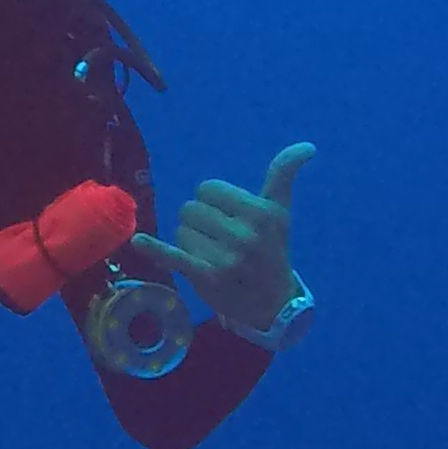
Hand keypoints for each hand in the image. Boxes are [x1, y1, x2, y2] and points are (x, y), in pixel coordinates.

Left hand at [127, 142, 315, 337]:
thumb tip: (308, 145)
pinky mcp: (206, 278)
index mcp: (261, 212)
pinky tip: (138, 242)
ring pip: (181, 231)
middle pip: (191, 209)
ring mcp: (225, 257)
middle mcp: (244, 233)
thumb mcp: (280, 211)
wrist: (272, 303)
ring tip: (212, 256)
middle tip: (221, 241)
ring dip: (190, 242)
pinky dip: (155, 250)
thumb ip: (284, 175)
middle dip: (200, 222)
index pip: (208, 189)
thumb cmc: (272, 250)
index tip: (229, 219)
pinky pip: (174, 256)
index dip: (213, 202)